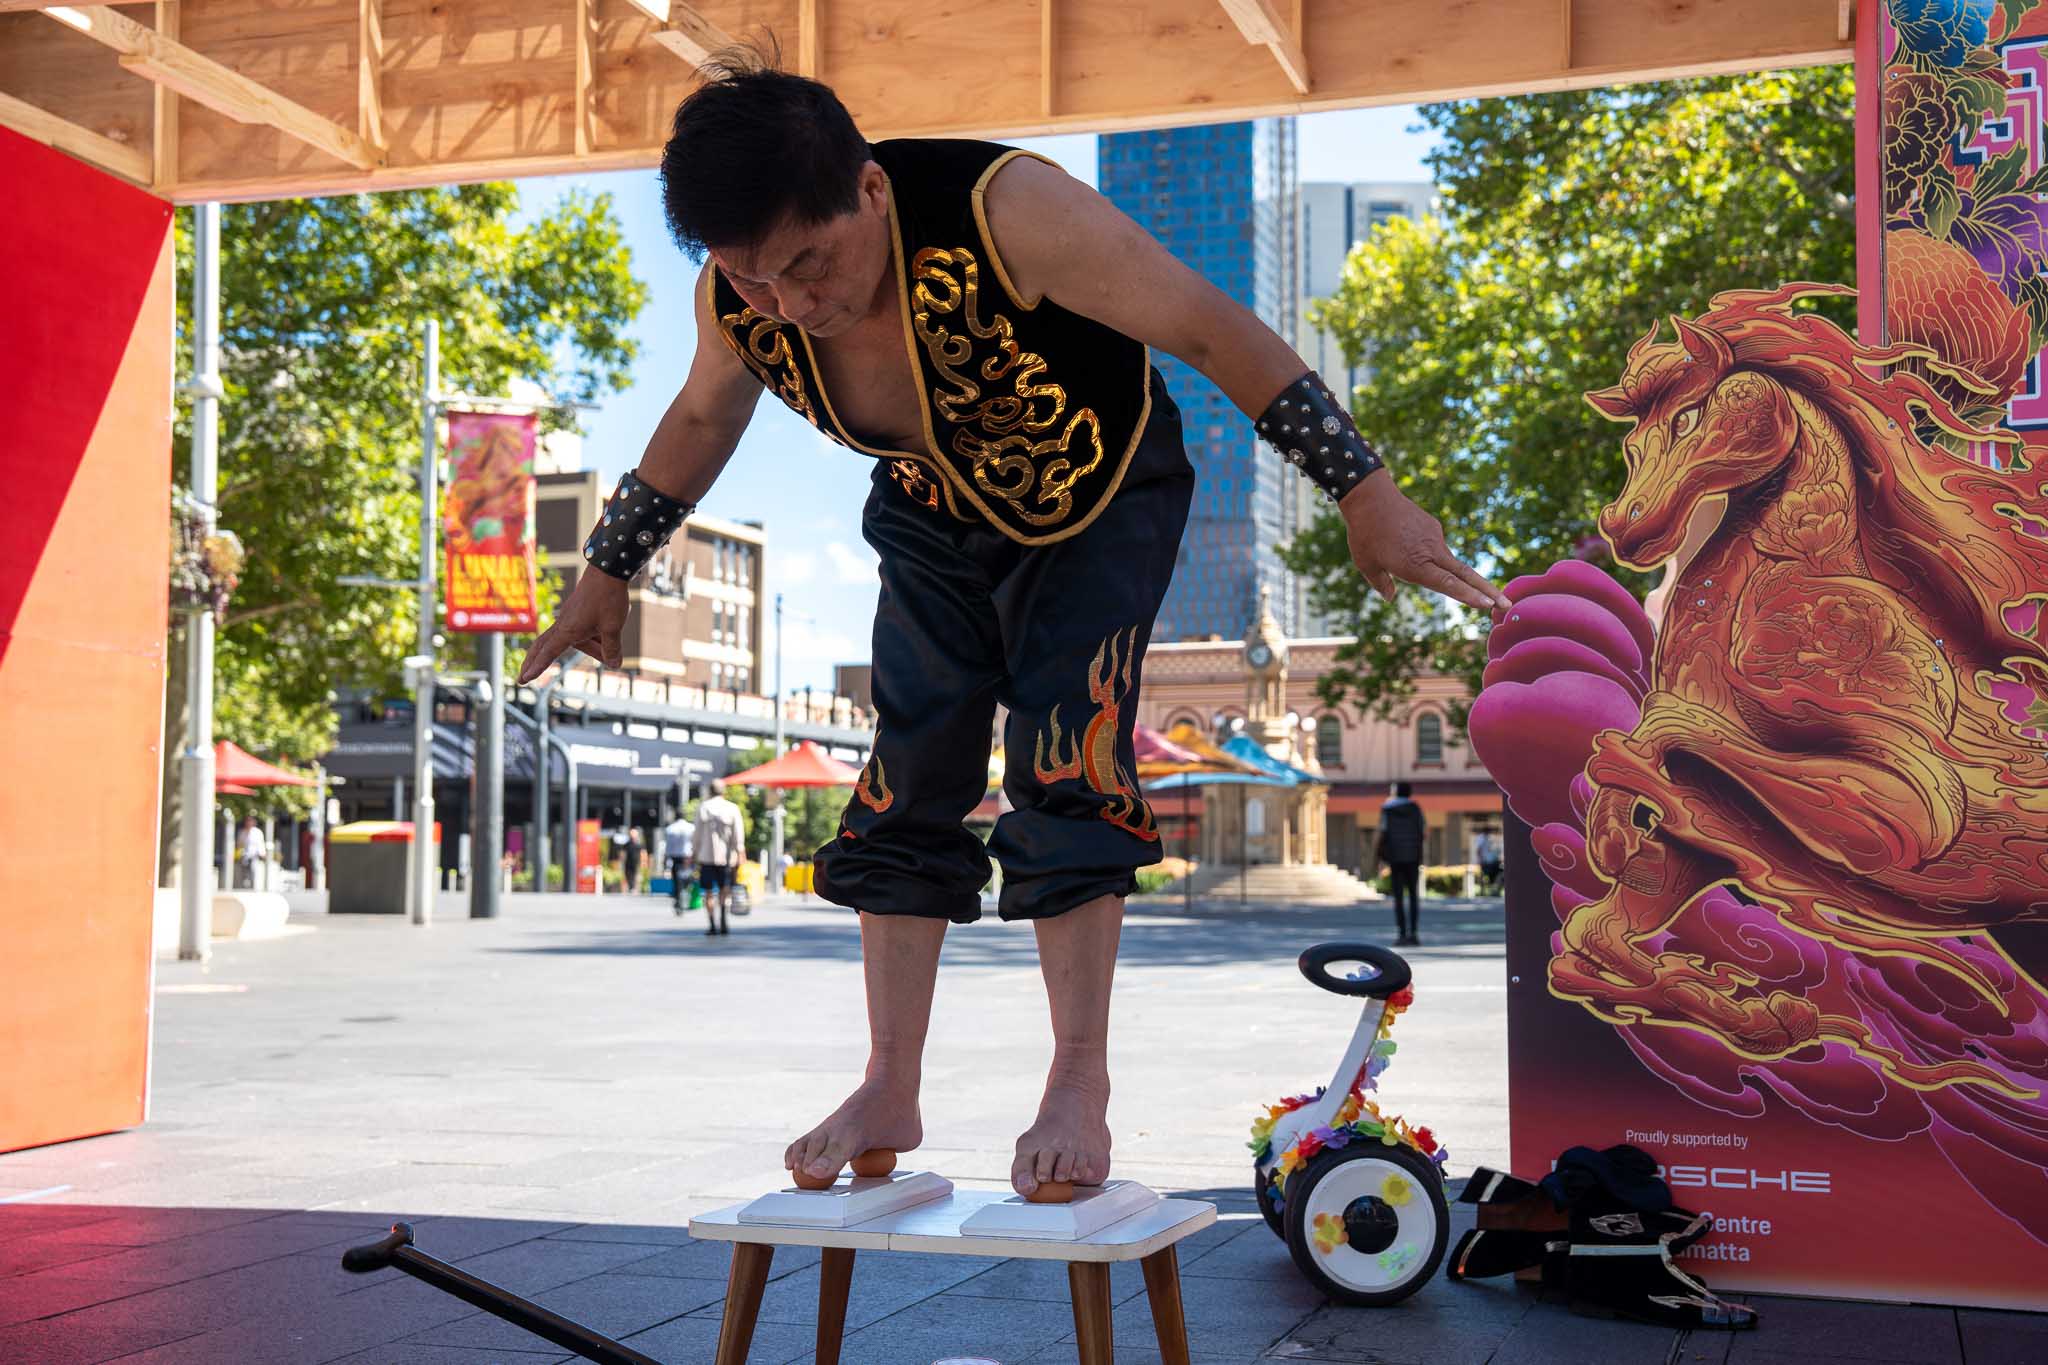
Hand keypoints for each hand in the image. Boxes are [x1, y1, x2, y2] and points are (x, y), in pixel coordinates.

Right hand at [516, 567, 629, 682]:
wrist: (608, 570)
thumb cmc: (608, 598)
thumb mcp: (613, 627)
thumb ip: (612, 648)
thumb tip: (614, 665)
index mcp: (568, 630)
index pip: (548, 652)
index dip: (537, 667)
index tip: (524, 679)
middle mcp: (564, 624)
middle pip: (543, 646)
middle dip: (532, 662)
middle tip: (521, 678)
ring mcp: (569, 617)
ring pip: (570, 641)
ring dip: (589, 650)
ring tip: (611, 655)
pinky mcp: (577, 612)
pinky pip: (579, 632)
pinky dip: (589, 641)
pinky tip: (606, 640)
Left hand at [1339, 470, 1509, 611]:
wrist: (1369, 495)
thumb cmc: (1364, 533)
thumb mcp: (1366, 565)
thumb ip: (1381, 584)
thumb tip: (1390, 597)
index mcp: (1416, 566)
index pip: (1449, 585)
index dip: (1469, 596)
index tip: (1489, 605)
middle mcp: (1431, 552)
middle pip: (1466, 575)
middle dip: (1488, 591)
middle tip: (1506, 605)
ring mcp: (1435, 537)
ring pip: (1446, 561)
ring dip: (1439, 568)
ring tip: (1396, 551)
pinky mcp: (1433, 526)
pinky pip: (1433, 546)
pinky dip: (1425, 552)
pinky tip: (1399, 541)